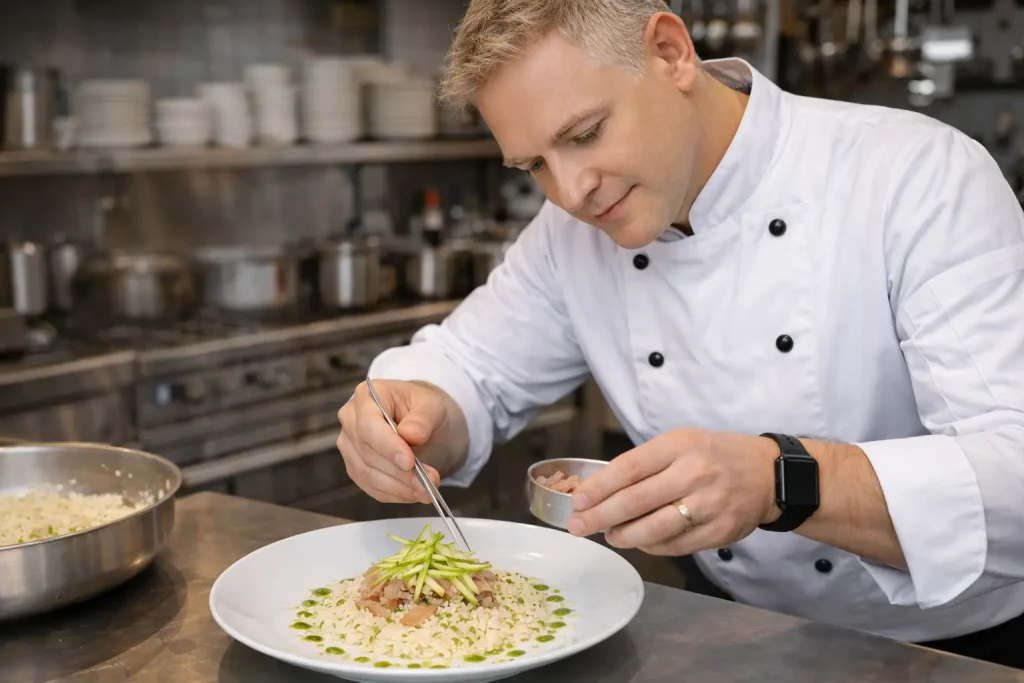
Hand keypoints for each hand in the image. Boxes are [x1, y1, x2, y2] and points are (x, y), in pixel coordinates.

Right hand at [336, 380, 447, 503]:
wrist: (421, 420)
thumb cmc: (423, 407)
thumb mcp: (431, 404)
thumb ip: (422, 418)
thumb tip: (412, 435)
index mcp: (366, 397)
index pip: (368, 425)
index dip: (387, 446)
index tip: (410, 462)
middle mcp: (350, 420)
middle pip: (368, 453)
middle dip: (400, 473)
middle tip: (429, 482)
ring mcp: (350, 446)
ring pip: (368, 474)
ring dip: (399, 487)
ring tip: (427, 491)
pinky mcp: (356, 467)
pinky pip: (371, 487)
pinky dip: (394, 494)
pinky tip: (414, 493)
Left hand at [566, 428, 780, 555]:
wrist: (768, 473)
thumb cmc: (713, 455)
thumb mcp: (681, 442)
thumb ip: (645, 464)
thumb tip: (600, 492)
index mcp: (680, 445)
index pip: (629, 468)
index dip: (599, 488)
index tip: (578, 501)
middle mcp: (695, 473)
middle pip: (636, 501)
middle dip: (601, 516)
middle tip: (579, 525)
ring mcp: (710, 504)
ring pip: (655, 529)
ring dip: (624, 536)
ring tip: (610, 535)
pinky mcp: (720, 531)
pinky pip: (676, 546)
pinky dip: (652, 546)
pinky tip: (640, 541)